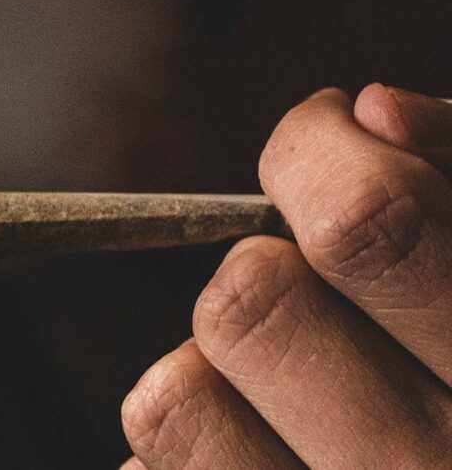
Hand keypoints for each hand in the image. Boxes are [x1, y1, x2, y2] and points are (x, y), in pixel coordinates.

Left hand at [121, 84, 451, 467]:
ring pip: (176, 396)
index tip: (322, 143)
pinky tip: (271, 448)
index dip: (315, 154)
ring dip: (211, 359)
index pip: (366, 227)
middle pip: (248, 306)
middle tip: (307, 277)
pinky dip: (195, 442)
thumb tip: (369, 109)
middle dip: (262, 261)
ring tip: (285, 380)